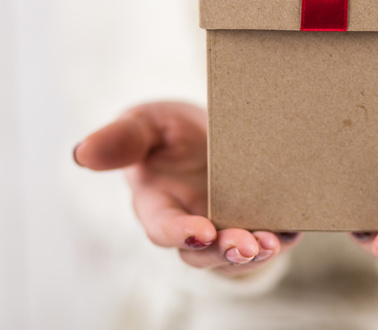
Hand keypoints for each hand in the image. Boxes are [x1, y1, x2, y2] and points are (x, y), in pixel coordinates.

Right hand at [73, 102, 301, 275]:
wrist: (208, 129)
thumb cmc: (169, 130)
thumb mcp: (145, 123)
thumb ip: (121, 139)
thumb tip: (81, 153)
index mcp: (157, 203)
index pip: (163, 227)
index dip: (180, 233)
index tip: (200, 231)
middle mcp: (191, 222)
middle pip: (204, 251)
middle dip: (224, 251)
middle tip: (246, 244)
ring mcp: (224, 225)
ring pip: (236, 253)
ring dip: (255, 253)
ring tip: (273, 243)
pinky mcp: (254, 221)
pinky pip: (267, 237)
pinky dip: (282, 237)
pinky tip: (295, 229)